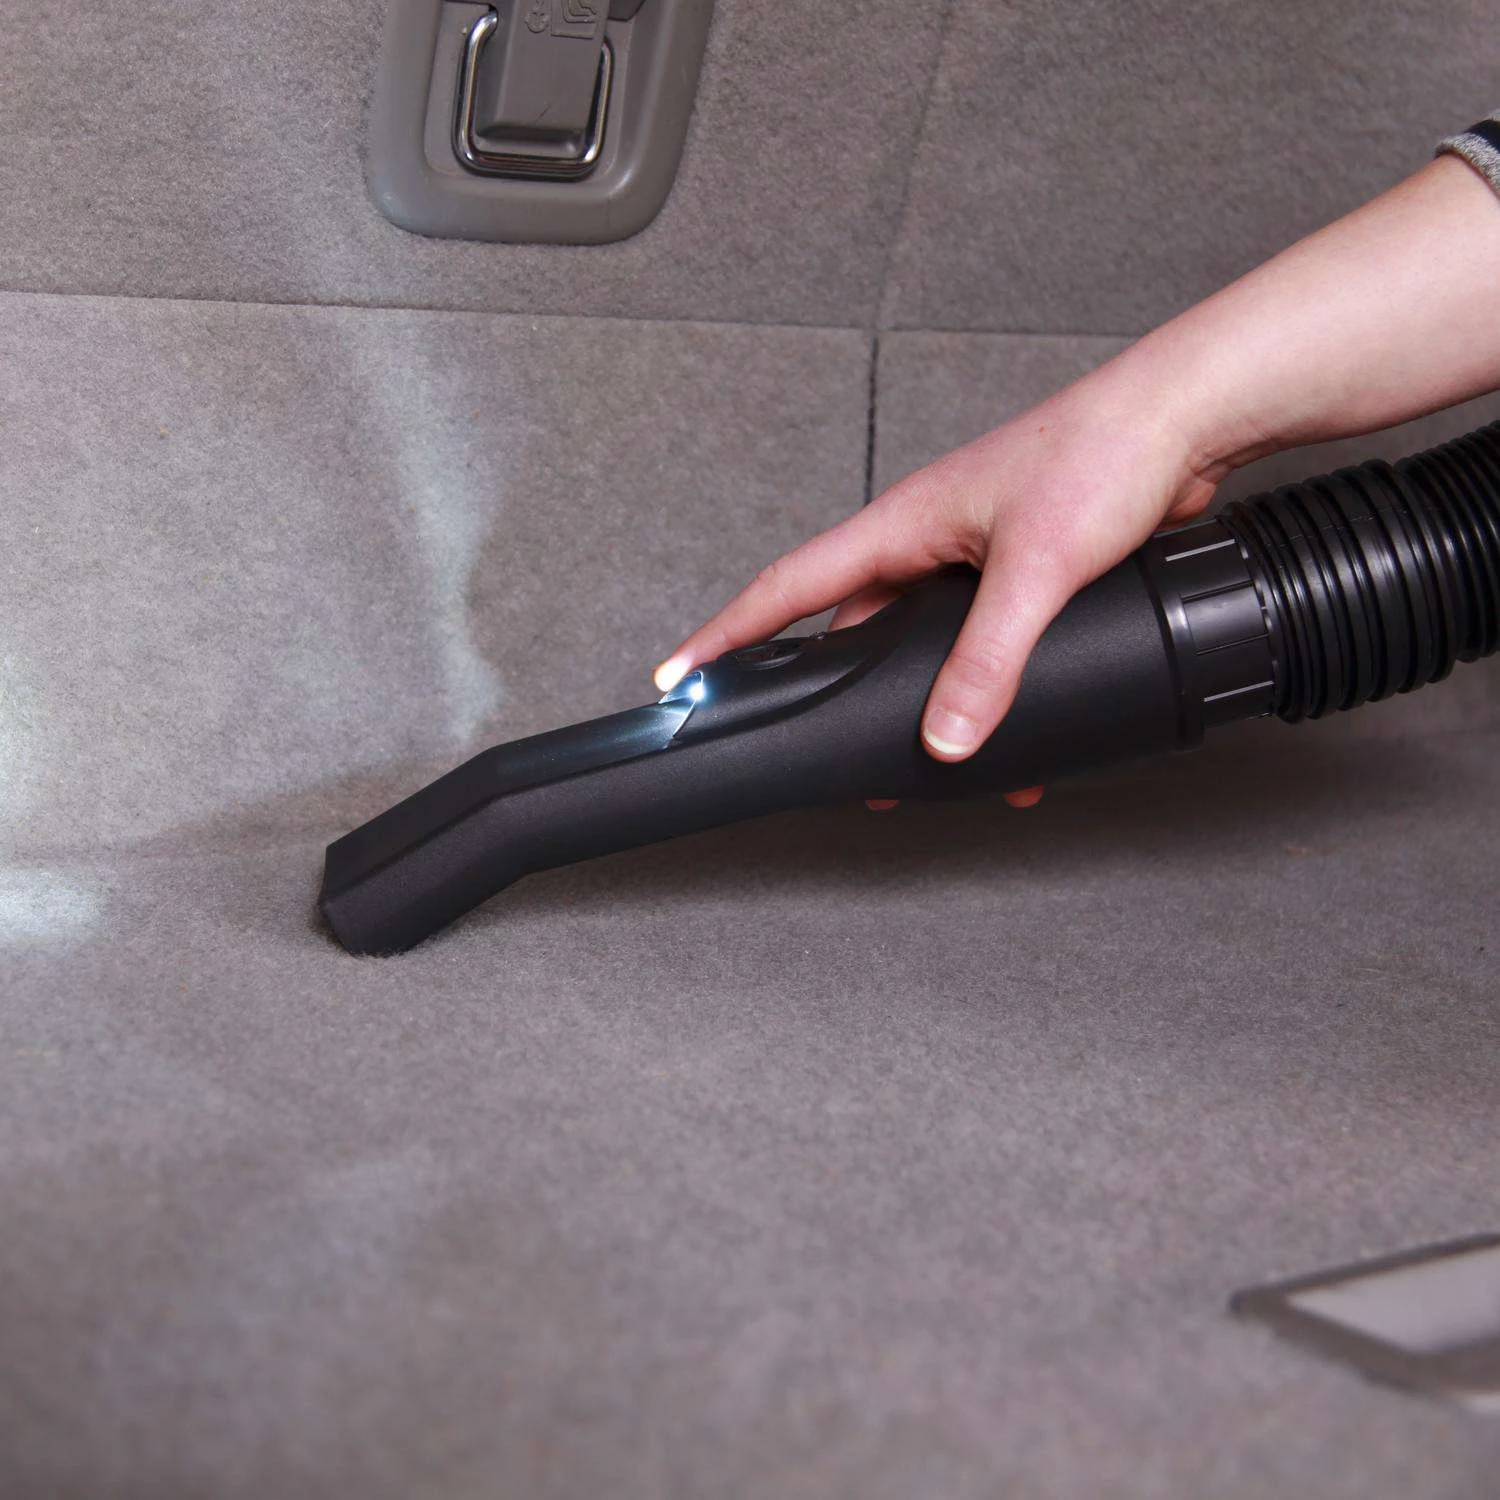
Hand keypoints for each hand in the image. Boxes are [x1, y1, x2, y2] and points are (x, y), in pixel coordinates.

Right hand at [654, 366, 1216, 761]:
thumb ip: (986, 659)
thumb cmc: (1100, 452)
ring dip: (918, 698)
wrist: (1184, 420)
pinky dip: (980, 685)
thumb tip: (945, 734)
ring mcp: (971, 556)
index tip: (681, 672)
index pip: (791, 586)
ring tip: (922, 757)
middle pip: (852, 628)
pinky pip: (977, 641)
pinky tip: (1003, 724)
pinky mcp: (1018, 571)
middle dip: (832, 689)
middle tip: (813, 742)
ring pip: (921, 643)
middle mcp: (927, 541)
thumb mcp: (1033, 569)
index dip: (729, 633)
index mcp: (902, 525)